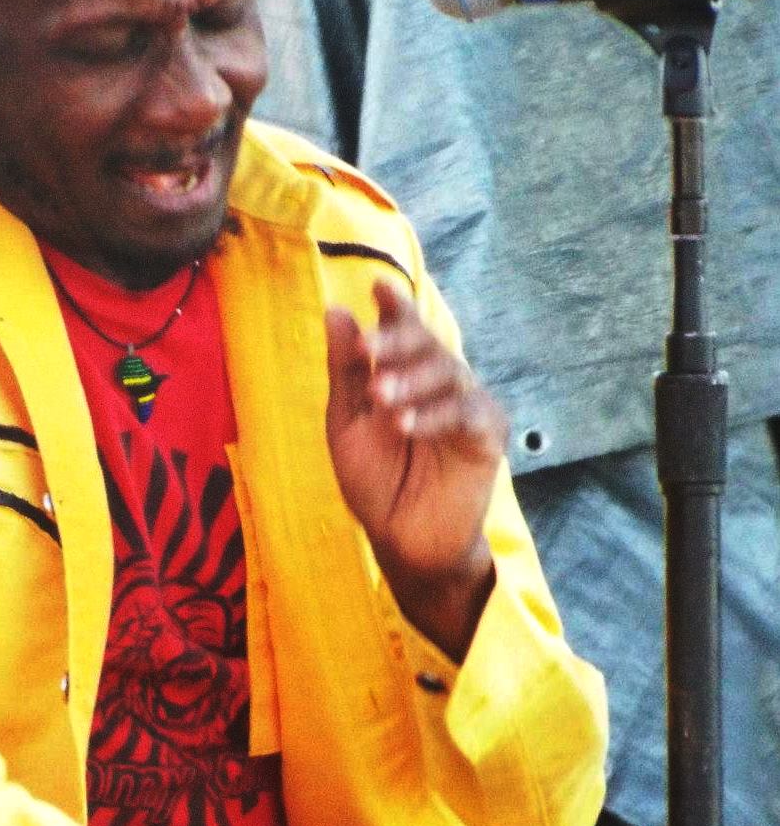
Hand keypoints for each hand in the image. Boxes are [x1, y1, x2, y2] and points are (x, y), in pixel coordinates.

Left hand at [325, 280, 503, 659]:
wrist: (401, 538)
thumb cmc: (374, 479)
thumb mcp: (346, 422)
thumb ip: (346, 370)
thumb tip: (338, 311)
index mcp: (403, 372)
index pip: (404, 328)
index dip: (396, 306)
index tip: (380, 287)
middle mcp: (438, 380)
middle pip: (426, 344)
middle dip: (396, 344)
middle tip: (368, 355)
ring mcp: (466, 404)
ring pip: (448, 373)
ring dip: (412, 382)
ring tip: (383, 400)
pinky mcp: (487, 436)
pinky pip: (468, 413)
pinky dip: (437, 415)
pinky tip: (409, 426)